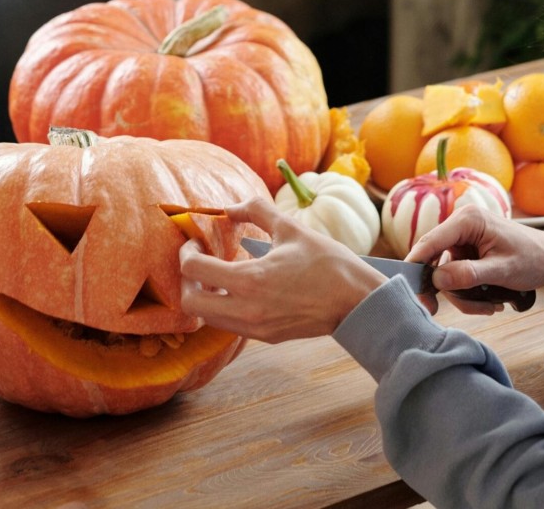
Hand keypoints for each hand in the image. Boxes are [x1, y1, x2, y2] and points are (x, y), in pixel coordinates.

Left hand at [179, 196, 387, 342]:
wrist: (357, 302)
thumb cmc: (328, 263)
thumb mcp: (291, 228)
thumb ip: (256, 210)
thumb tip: (229, 207)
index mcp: (250, 280)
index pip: (194, 270)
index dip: (186, 253)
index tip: (194, 242)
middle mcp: (246, 310)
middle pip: (190, 304)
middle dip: (186, 281)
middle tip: (198, 262)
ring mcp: (255, 328)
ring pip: (207, 318)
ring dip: (203, 296)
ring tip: (216, 275)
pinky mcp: (264, 336)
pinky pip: (228, 324)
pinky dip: (222, 308)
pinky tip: (236, 289)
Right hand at [405, 205, 543, 314]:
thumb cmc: (534, 259)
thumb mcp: (503, 271)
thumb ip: (469, 275)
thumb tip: (437, 280)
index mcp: (468, 220)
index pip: (430, 242)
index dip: (416, 266)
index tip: (409, 289)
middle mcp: (461, 225)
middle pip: (434, 261)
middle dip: (445, 289)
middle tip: (439, 311)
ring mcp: (462, 239)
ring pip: (444, 273)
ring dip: (462, 295)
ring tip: (488, 307)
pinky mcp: (466, 252)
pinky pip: (455, 276)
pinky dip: (467, 292)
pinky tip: (488, 301)